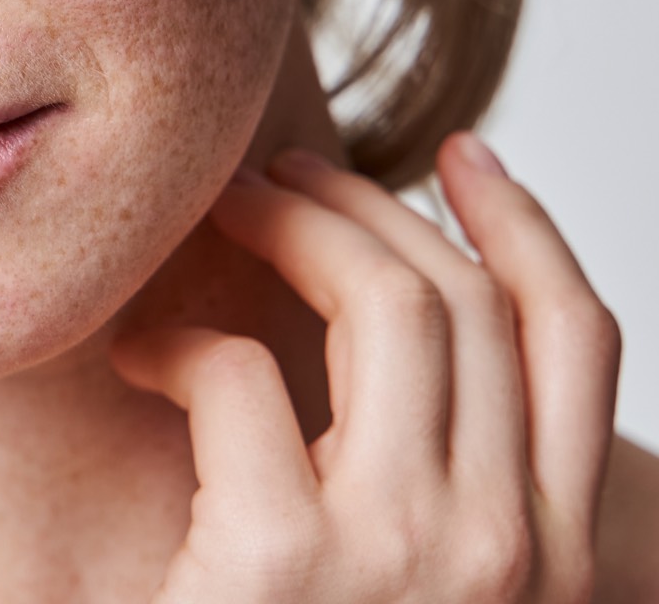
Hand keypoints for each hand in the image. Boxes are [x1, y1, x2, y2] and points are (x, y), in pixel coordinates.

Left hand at [111, 134, 620, 602]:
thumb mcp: (417, 580)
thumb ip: (440, 482)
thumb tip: (403, 333)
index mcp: (554, 561)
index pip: (579, 341)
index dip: (526, 228)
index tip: (461, 156)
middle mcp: (507, 553)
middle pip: (462, 298)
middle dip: (367, 205)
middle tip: (283, 177)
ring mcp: (406, 555)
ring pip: (382, 301)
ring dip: (291, 225)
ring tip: (224, 215)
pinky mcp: (279, 561)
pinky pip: (238, 370)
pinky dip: (176, 341)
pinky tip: (138, 356)